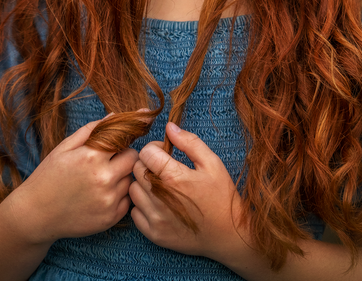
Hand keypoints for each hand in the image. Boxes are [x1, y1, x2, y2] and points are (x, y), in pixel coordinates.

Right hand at [3, 115, 138, 243]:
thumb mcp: (64, 148)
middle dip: (125, 157)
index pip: (125, 140)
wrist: (35, 214)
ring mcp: (109, 201)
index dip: (121, 141)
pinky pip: (128, 201)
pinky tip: (101, 196)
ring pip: (131, 180)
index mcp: (91, 157)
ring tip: (101, 180)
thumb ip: (91, 130)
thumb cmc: (48, 177)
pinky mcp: (111, 218)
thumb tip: (115, 116)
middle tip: (109, 162)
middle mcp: (104, 179)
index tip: (117, 144)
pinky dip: (119, 196)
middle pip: (134, 160)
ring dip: (122, 178)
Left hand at [129, 121, 241, 258]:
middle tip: (163, 168)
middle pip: (136, 170)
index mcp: (175, 177)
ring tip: (160, 186)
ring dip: (143, 184)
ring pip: (133, 190)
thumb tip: (169, 127)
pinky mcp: (154, 234)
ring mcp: (156, 218)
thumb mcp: (212, 163)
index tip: (165, 153)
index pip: (146, 152)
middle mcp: (160, 198)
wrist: (229, 234)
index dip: (155, 148)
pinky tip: (158, 204)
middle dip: (147, 164)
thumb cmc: (222, 196)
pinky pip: (134, 213)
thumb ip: (189, 142)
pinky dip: (142, 206)